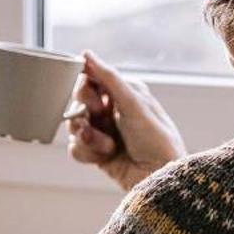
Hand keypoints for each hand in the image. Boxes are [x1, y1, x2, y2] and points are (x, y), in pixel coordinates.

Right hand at [66, 52, 186, 192]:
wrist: (160, 179)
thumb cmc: (156, 139)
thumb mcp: (134, 104)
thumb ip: (109, 78)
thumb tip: (87, 54)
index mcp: (125, 93)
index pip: (90, 79)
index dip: (85, 88)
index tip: (92, 98)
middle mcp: (113, 110)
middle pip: (77, 102)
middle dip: (85, 113)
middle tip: (99, 119)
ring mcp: (104, 132)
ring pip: (74, 126)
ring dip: (89, 137)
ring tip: (107, 145)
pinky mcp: (97, 153)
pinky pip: (75, 147)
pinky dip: (88, 152)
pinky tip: (105, 156)